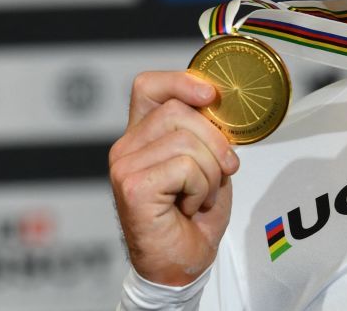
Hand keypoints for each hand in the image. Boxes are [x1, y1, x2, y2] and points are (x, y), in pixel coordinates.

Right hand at [109, 71, 239, 285]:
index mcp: (142, 135)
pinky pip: (186, 167)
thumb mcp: (206, 161)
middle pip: (179, 111)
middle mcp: (126, 147)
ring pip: (187, 140)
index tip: (210, 96)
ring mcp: (124, 166)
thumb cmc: (193, 215)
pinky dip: (202, 188)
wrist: (182, 263)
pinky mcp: (132, 186)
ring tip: (201, 194)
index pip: (149, 86)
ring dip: (210, 171)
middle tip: (221, 171)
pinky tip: (189, 206)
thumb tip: (216, 102)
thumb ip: (203, 130)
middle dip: (215, 141)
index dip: (181, 82)